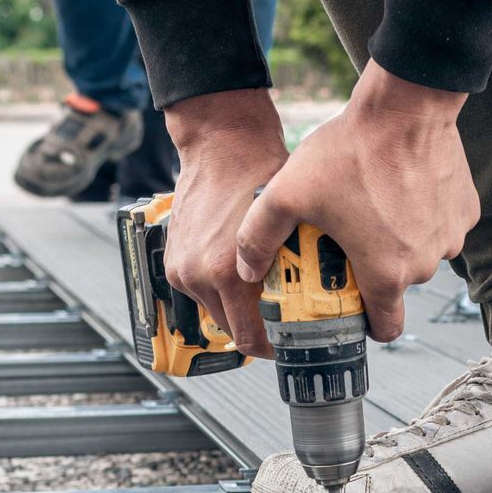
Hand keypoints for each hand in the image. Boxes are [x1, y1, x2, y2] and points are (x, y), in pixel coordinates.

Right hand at [161, 88, 288, 357]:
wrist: (221, 144)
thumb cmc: (258, 173)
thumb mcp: (288, 227)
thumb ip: (294, 270)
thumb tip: (319, 302)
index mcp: (227, 274)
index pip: (249, 338)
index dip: (272, 348)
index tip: (288, 345)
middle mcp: (198, 277)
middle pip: (232, 329)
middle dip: (257, 326)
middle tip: (284, 319)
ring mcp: (181, 270)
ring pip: (215, 309)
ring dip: (238, 306)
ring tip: (263, 291)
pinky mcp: (173, 261)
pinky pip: (201, 290)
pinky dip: (220, 288)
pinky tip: (241, 271)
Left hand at [234, 61, 475, 342]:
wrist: (406, 104)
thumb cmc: (351, 151)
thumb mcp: (287, 193)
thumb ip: (258, 237)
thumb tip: (246, 271)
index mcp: (386, 273)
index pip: (385, 329)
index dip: (367, 324)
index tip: (352, 308)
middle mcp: (424, 264)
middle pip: (399, 285)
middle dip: (377, 270)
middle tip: (351, 240)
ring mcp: (450, 237)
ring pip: (421, 254)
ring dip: (401, 241)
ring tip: (375, 208)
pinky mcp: (466, 210)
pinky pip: (441, 225)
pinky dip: (424, 216)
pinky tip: (402, 190)